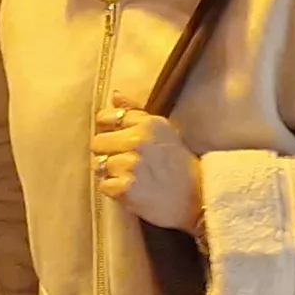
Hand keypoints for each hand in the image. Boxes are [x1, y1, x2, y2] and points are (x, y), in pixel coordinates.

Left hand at [91, 108, 200, 227]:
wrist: (197, 199)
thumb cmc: (180, 166)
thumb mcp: (164, 131)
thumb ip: (136, 113)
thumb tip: (114, 95)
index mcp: (148, 123)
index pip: (105, 118)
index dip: (107, 131)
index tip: (117, 141)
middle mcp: (138, 140)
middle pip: (97, 143)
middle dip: (106, 153)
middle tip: (124, 163)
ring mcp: (131, 164)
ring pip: (98, 165)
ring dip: (110, 173)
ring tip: (130, 178)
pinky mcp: (126, 187)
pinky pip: (103, 185)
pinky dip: (113, 190)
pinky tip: (130, 191)